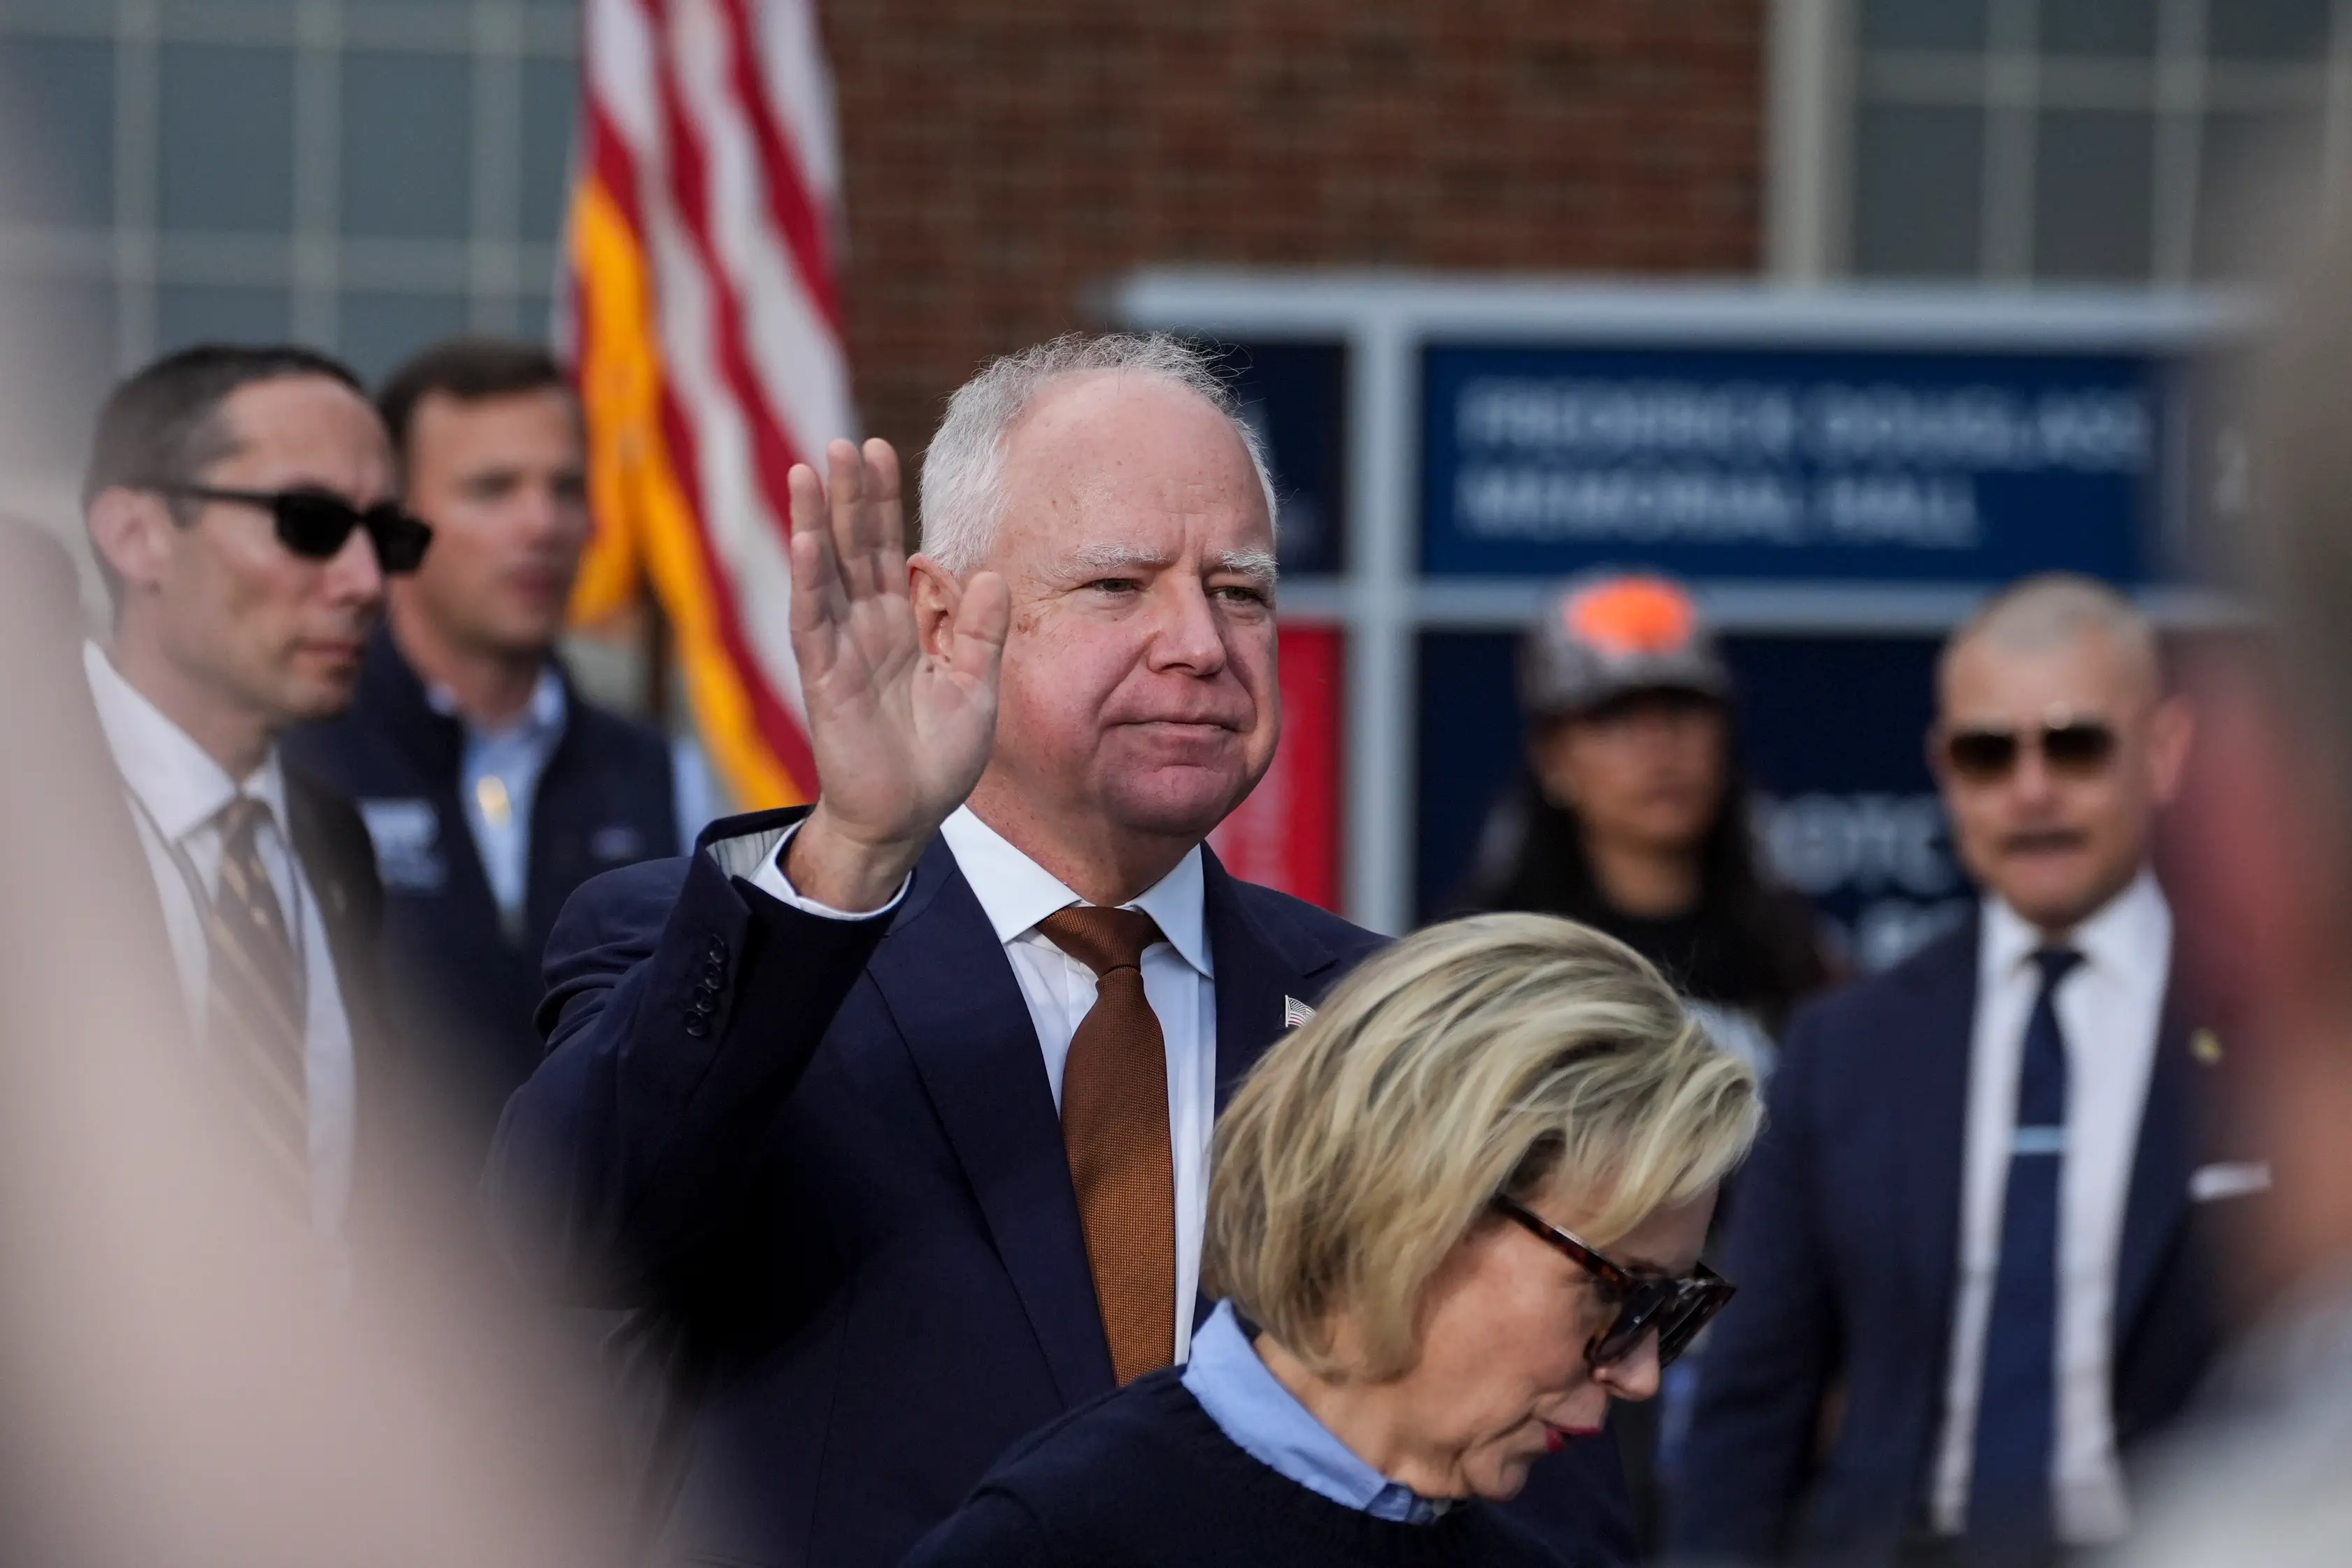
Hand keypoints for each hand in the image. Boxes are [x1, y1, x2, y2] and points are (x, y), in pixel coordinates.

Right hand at [783, 438, 1008, 910]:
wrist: (906, 817)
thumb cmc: (937, 758)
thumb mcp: (977, 688)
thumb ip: (981, 632)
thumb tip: (991, 573)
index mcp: (903, 625)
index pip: (890, 549)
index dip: (884, 503)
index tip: (880, 451)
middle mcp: (867, 627)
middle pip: (857, 547)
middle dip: (851, 495)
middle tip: (846, 442)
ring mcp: (841, 648)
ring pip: (826, 571)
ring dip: (817, 520)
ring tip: (811, 468)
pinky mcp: (824, 677)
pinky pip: (813, 621)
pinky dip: (810, 580)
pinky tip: (807, 539)